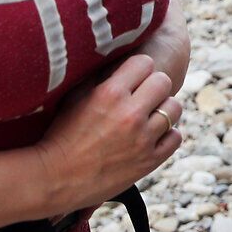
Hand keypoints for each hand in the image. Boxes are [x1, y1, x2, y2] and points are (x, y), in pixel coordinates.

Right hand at [34, 53, 180, 215]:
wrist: (55, 179)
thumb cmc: (62, 135)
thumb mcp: (74, 97)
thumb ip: (97, 75)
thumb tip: (112, 52)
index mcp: (110, 93)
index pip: (145, 63)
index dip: (139, 69)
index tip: (133, 77)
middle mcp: (130, 114)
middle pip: (164, 82)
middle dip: (153, 86)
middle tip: (143, 95)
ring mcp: (142, 139)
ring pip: (174, 108)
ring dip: (163, 110)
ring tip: (149, 115)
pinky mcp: (150, 161)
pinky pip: (176, 137)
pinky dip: (168, 135)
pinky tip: (153, 135)